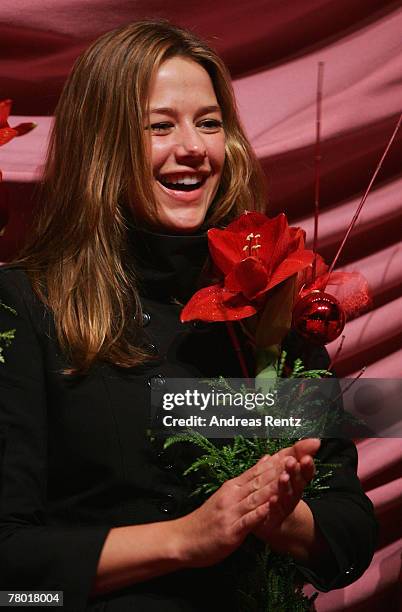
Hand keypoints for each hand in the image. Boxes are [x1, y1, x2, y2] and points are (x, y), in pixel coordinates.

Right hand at [172, 439, 319, 567]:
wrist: (183, 539)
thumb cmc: (208, 519)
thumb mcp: (229, 493)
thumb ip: (249, 477)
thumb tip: (268, 457)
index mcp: (236, 485)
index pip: (264, 466)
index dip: (286, 454)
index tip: (306, 443)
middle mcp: (235, 493)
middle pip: (265, 475)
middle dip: (289, 462)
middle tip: (309, 448)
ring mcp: (233, 510)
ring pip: (258, 494)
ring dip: (277, 482)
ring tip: (296, 470)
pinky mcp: (231, 530)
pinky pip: (248, 520)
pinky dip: (260, 511)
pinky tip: (272, 505)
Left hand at [252, 439, 319, 538]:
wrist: (276, 525)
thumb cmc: (284, 494)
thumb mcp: (290, 471)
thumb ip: (297, 455)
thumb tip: (314, 441)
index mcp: (296, 482)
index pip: (304, 473)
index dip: (306, 466)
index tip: (307, 457)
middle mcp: (292, 496)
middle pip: (296, 484)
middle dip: (295, 473)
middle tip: (292, 462)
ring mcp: (282, 508)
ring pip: (286, 497)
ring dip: (285, 487)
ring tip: (283, 477)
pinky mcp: (271, 519)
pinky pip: (273, 513)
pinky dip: (273, 506)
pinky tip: (272, 499)